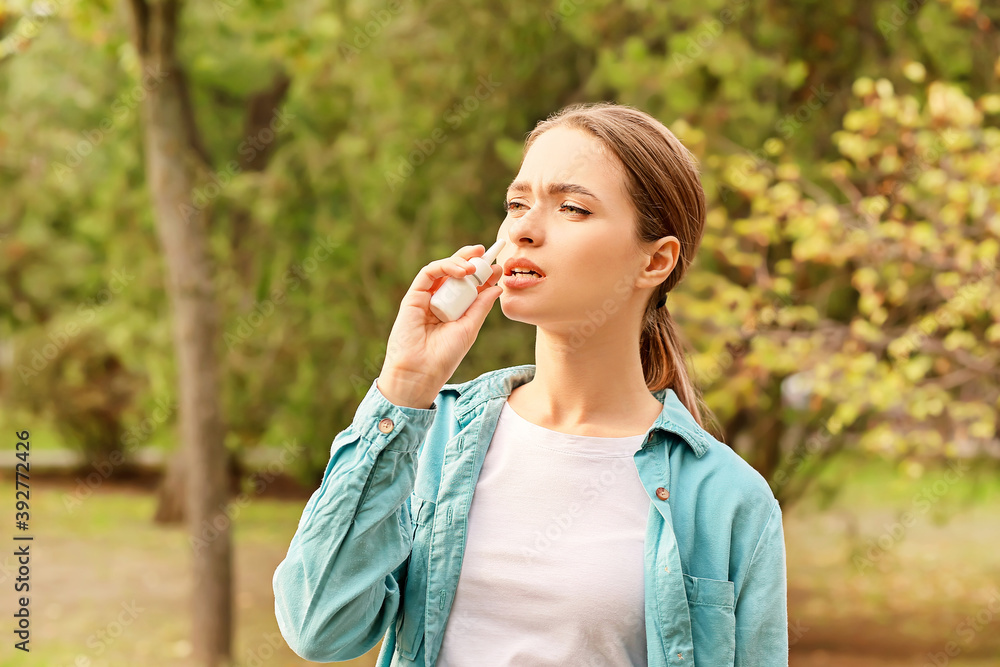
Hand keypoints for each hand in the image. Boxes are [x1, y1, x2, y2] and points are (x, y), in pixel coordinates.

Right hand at [378, 243, 502, 408]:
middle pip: (455, 273)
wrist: (420, 373)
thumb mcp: (469, 328)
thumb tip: (497, 287)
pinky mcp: (413, 297)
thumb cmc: (444, 357)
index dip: (483, 274)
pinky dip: (445, 267)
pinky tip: (461, 271)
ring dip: (460, 261)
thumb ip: (480, 306)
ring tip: (474, 265)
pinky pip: (428, 274)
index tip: (499, 267)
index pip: (469, 286)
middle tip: (486, 251)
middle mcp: (440, 301)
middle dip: (471, 259)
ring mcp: (426, 298)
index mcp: (454, 310)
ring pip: (443, 270)